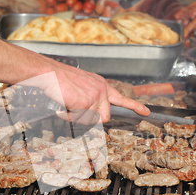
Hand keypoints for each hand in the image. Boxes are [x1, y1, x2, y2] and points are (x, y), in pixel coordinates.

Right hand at [22, 55, 149, 123]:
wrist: (49, 73)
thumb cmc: (60, 79)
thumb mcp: (82, 84)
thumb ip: (91, 97)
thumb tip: (93, 113)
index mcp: (101, 85)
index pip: (122, 98)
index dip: (135, 106)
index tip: (146, 112)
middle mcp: (101, 90)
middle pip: (105, 117)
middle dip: (90, 118)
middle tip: (76, 110)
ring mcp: (95, 97)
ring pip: (90, 120)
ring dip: (76, 117)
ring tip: (67, 104)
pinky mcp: (86, 103)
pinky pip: (78, 120)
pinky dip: (68, 117)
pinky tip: (62, 106)